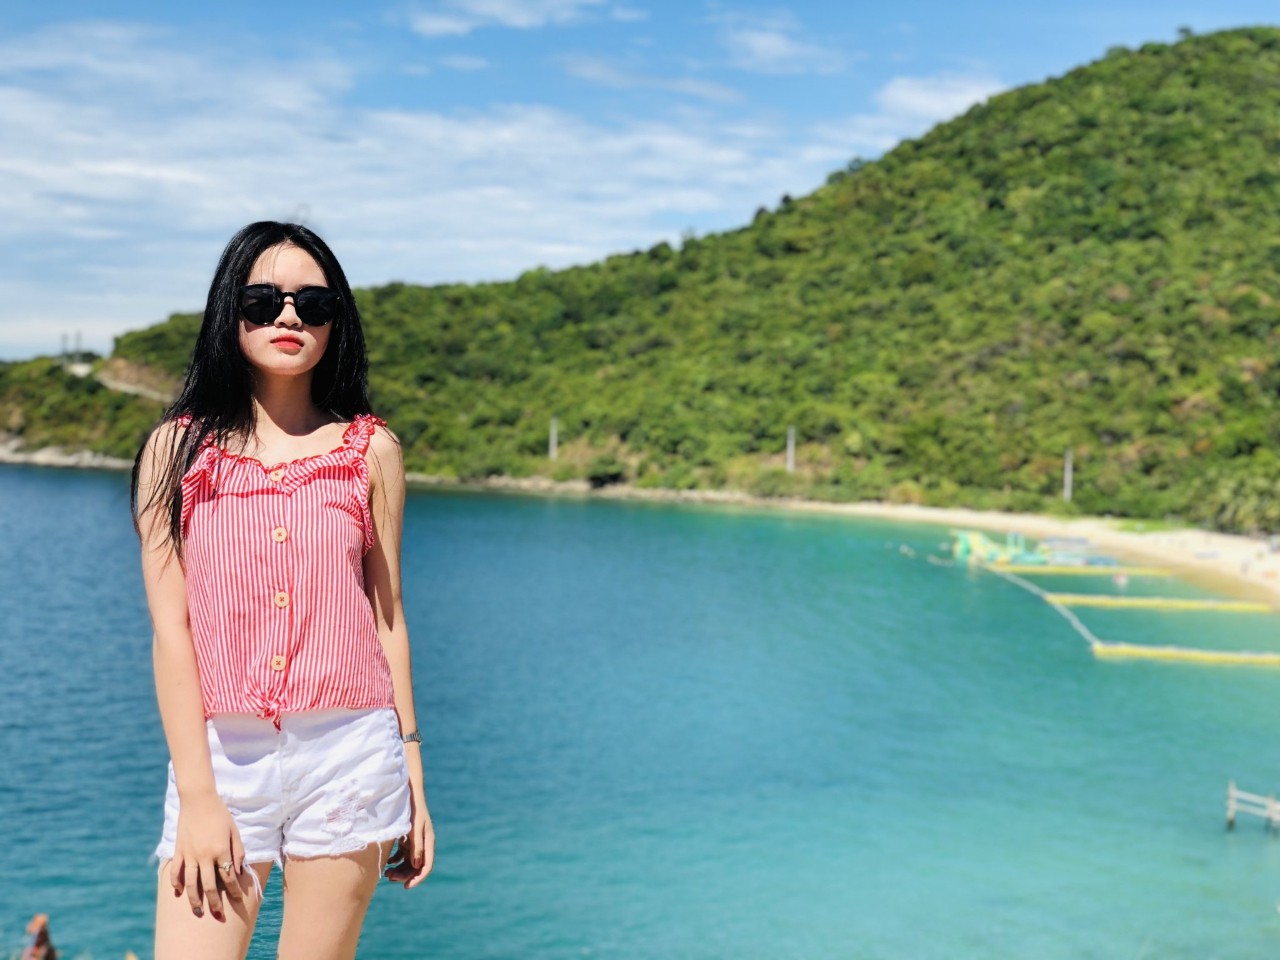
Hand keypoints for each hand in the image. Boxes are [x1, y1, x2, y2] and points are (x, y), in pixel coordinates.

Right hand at [170, 792, 246, 920]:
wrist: (199, 800)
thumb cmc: (220, 814)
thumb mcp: (234, 831)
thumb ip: (237, 851)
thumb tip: (238, 871)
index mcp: (220, 850)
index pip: (228, 876)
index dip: (235, 890)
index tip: (239, 900)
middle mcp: (204, 855)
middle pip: (209, 886)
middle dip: (215, 903)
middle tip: (219, 916)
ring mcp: (189, 854)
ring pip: (191, 884)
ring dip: (194, 900)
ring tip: (199, 912)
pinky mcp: (178, 851)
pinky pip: (176, 871)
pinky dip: (176, 883)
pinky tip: (179, 893)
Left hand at [384, 794, 433, 888]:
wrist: (408, 795)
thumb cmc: (412, 810)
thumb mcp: (414, 828)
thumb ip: (416, 846)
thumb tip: (416, 865)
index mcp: (428, 842)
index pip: (426, 866)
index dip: (418, 878)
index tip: (406, 887)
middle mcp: (423, 844)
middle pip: (416, 867)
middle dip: (404, 875)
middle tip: (389, 878)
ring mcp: (415, 842)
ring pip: (409, 863)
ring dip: (399, 870)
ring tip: (386, 873)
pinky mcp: (408, 839)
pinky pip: (403, 856)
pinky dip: (395, 861)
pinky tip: (388, 863)